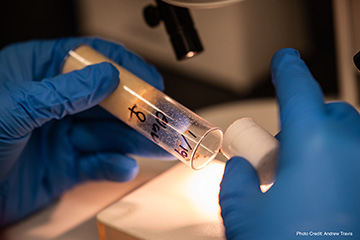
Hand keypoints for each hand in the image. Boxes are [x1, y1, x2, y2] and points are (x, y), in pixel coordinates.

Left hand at [0, 37, 172, 226]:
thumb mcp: (13, 108)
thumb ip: (63, 92)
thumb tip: (106, 76)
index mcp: (38, 74)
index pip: (90, 58)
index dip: (124, 66)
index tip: (151, 79)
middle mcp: (55, 103)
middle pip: (108, 99)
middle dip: (140, 110)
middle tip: (167, 118)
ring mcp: (64, 135)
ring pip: (110, 134)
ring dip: (137, 141)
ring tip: (162, 145)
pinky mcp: (68, 165)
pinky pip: (98, 164)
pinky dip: (113, 167)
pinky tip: (122, 167)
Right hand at [219, 48, 359, 238]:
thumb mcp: (242, 212)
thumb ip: (237, 179)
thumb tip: (243, 167)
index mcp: (314, 143)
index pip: (297, 86)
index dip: (287, 68)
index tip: (284, 58)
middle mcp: (352, 149)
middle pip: (327, 112)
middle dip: (303, 121)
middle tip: (280, 153)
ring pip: (346, 137)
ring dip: (320, 145)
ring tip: (299, 179)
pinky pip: (355, 162)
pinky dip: (337, 166)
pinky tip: (320, 195)